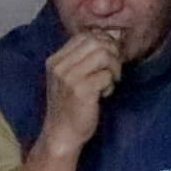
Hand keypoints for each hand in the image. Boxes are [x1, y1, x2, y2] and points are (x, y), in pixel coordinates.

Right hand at [35, 33, 123, 155]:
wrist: (61, 135)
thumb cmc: (70, 107)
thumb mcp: (68, 78)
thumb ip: (83, 59)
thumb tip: (112, 37)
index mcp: (55, 60)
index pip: (85, 35)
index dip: (104, 41)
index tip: (111, 57)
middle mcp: (59, 66)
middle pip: (96, 41)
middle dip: (113, 53)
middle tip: (115, 70)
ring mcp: (69, 78)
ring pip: (103, 55)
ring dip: (114, 67)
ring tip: (111, 82)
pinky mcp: (81, 91)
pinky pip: (106, 75)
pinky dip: (111, 84)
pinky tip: (105, 94)